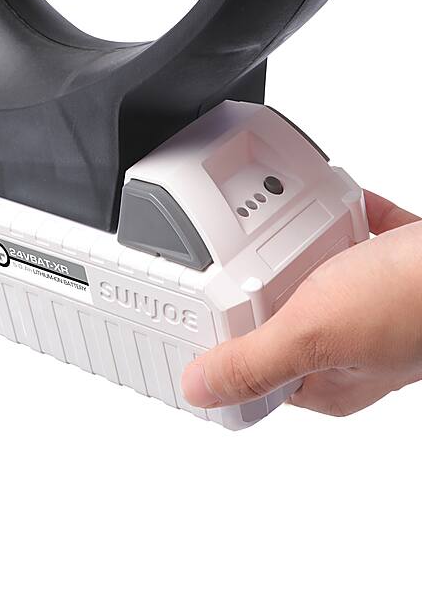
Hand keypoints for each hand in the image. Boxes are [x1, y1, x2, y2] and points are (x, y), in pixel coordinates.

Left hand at [181, 192, 421, 416]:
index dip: (225, 346)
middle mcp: (354, 349)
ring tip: (284, 229)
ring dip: (299, 248)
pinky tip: (335, 207)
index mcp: (328, 382)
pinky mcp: (400, 270)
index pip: (257, 374)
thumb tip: (200, 389)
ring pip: (316, 276)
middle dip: (259, 285)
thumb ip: (253, 363)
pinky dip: (344, 220)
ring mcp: (379, 308)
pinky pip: (358, 240)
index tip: (197, 317)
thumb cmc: (416, 300)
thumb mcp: (312, 333)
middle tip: (237, 261)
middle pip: (281, 318)